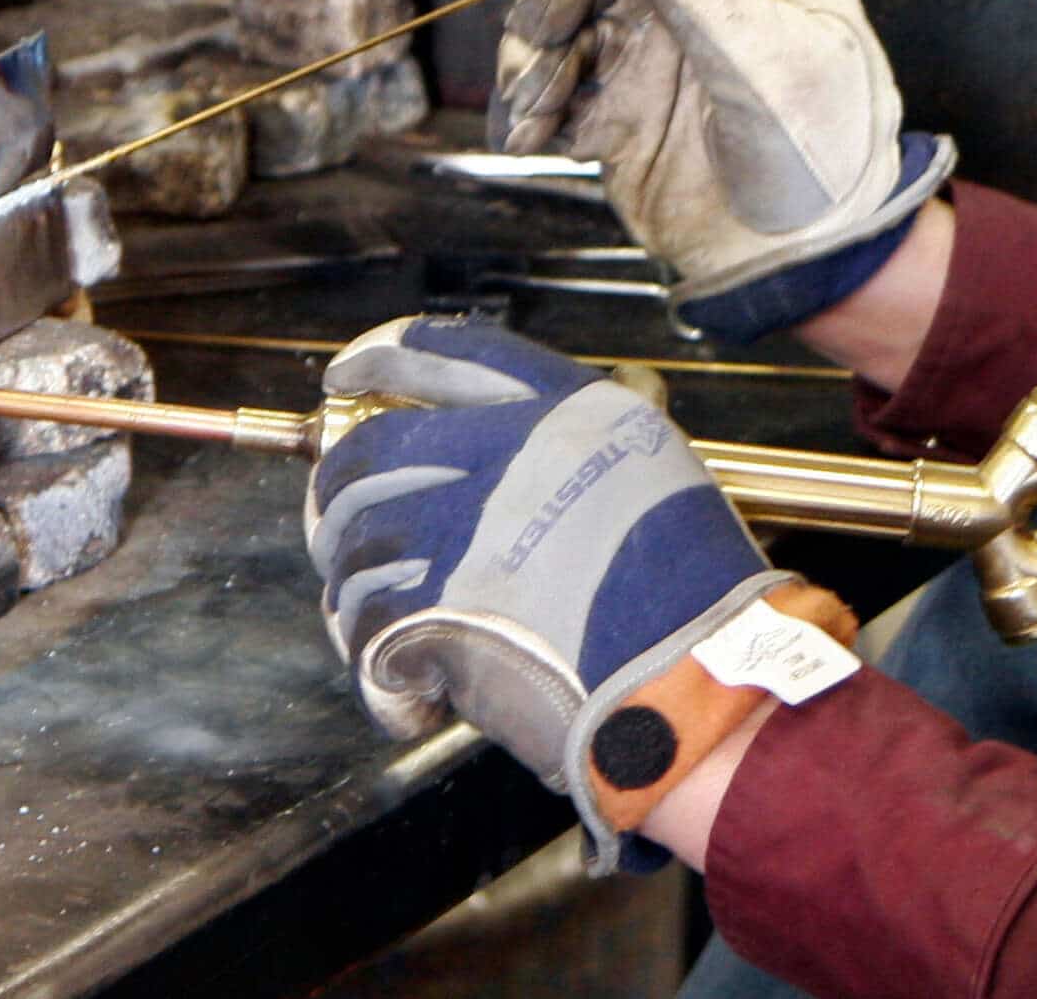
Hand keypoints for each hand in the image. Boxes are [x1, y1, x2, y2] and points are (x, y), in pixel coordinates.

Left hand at [306, 315, 856, 874]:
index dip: (380, 355)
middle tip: (330, 516)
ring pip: (356, 542)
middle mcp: (506, 458)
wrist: (706, 683)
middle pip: (372, 449)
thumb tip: (490, 451)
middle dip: (334, 486)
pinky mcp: (442, 613)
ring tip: (370, 611)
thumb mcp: (649, 468)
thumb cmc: (692, 591)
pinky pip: (367, 627)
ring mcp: (467, 534)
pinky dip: (370, 660)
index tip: (344, 374)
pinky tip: (402, 681)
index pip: (447, 352)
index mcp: (560, 414)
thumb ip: (567, 445)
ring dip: (350, 583)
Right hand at [492, 0, 952, 336]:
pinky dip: (526, 110)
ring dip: (533, 54)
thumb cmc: (824, 159)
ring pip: (563, 22)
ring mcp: (646, 56)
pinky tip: (526, 134)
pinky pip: (551, 95)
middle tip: (544, 28)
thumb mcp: (782, 66)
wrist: (798, 263)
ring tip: (536, 100)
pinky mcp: (611, 114)